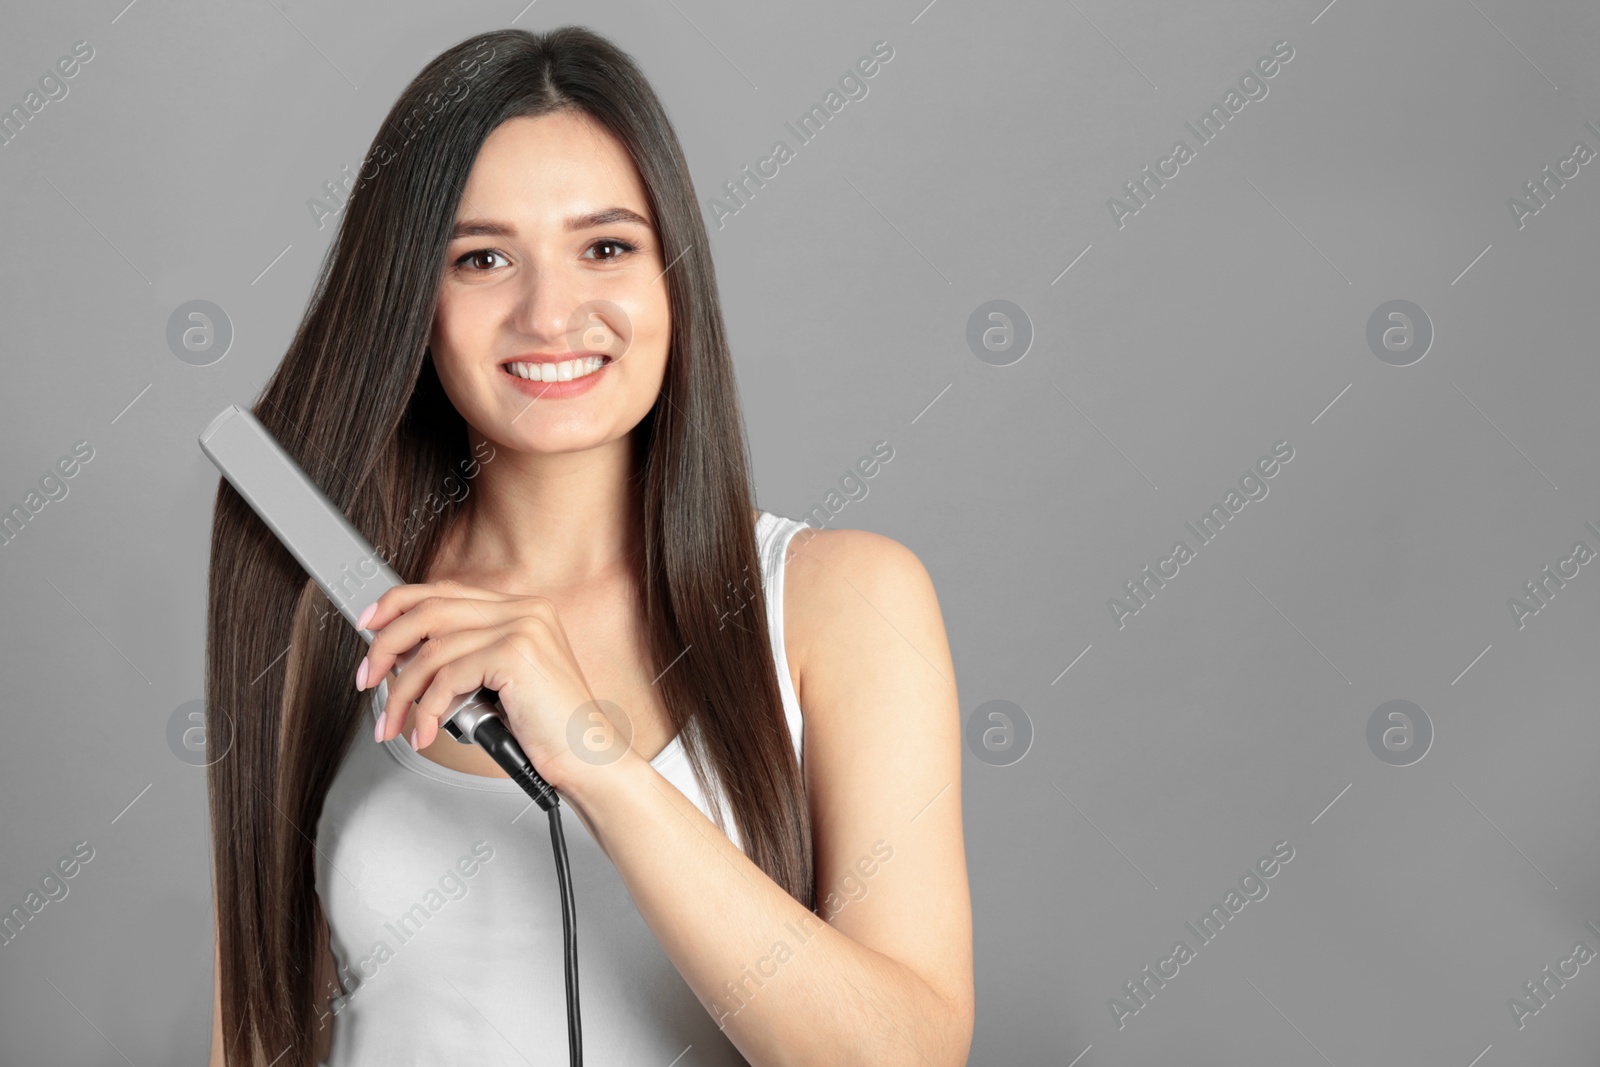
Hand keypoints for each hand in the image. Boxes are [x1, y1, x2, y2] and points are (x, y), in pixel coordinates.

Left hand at [357, 580, 610, 789]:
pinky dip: (428, 710)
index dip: (398, 605)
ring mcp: (522, 628)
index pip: (445, 591)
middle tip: (367, 678)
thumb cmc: (547, 729)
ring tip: (395, 723)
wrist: (588, 758)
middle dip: (386, 646)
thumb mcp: (499, 684)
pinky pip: (447, 677)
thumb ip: (465, 659)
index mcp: (522, 609)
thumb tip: (403, 656)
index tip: (370, 627)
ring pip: (432, 650)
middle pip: (430, 610)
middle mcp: (523, 609)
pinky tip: (427, 732)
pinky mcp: (516, 654)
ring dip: (402, 692)